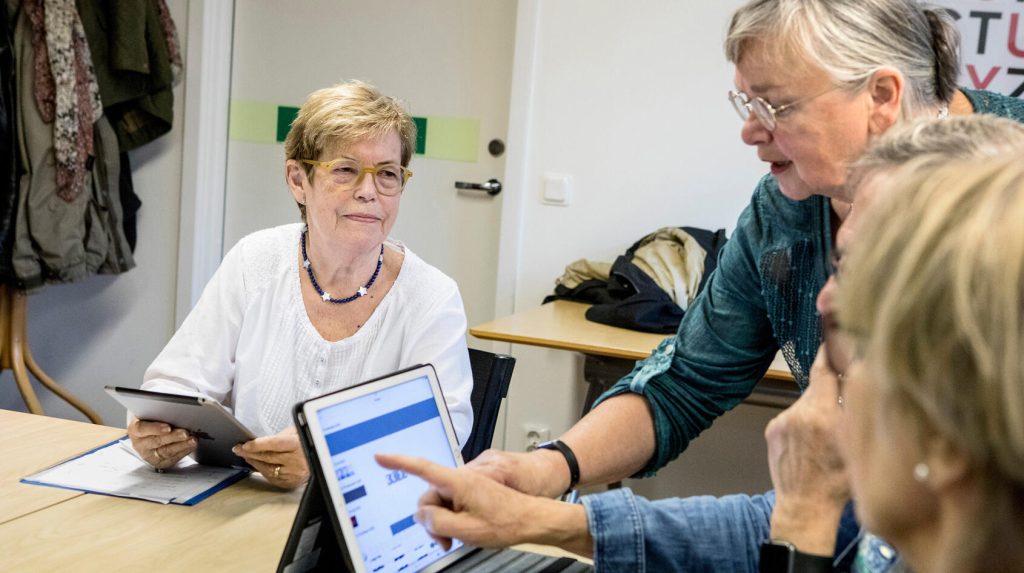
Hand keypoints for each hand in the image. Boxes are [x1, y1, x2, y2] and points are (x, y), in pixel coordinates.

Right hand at [128, 417, 196, 469]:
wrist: (149, 434)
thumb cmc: (152, 421)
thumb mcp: (151, 415)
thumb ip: (160, 414)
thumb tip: (176, 411)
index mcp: (135, 429)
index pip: (143, 429)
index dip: (155, 428)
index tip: (168, 427)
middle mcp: (140, 444)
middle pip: (157, 441)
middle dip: (173, 437)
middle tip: (185, 433)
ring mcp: (149, 455)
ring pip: (166, 451)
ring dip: (182, 445)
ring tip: (192, 439)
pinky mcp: (160, 462)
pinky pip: (173, 458)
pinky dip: (184, 451)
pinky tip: (191, 445)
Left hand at [233, 426, 308, 488]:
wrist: (322, 461)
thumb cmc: (307, 444)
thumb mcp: (297, 433)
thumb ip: (280, 436)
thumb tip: (260, 440)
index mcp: (297, 445)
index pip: (274, 443)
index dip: (257, 444)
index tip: (245, 444)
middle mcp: (295, 461)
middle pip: (267, 457)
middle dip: (250, 453)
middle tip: (239, 449)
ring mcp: (292, 474)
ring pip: (266, 469)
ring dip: (253, 462)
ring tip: (246, 455)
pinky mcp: (289, 483)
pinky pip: (270, 477)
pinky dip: (262, 470)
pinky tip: (257, 464)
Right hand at [375, 453, 586, 551]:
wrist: (532, 519)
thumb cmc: (506, 522)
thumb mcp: (465, 528)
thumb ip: (437, 521)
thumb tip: (422, 514)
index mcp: (458, 481)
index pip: (422, 468)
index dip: (398, 462)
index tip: (380, 457)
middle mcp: (460, 479)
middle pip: (429, 496)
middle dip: (431, 519)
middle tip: (445, 539)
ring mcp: (466, 487)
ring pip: (440, 504)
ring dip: (443, 522)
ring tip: (457, 538)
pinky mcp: (472, 494)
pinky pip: (452, 505)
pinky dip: (452, 520)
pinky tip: (462, 532)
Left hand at [764, 346, 849, 554]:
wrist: (804, 508)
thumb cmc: (839, 484)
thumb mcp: (859, 445)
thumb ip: (858, 412)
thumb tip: (861, 381)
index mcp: (824, 416)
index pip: (826, 371)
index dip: (830, 353)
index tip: (832, 336)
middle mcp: (800, 414)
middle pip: (818, 387)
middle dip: (831, 390)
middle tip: (843, 402)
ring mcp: (783, 421)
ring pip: (806, 402)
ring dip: (817, 409)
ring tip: (826, 435)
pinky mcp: (772, 428)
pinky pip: (793, 415)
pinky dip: (804, 421)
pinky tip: (811, 442)